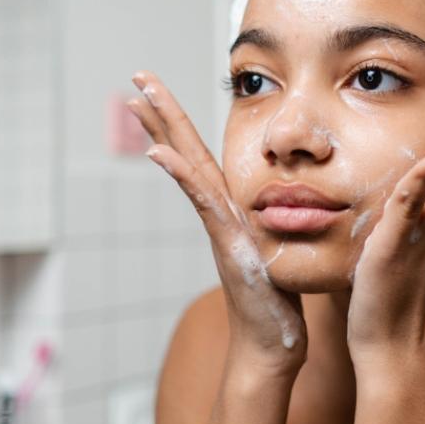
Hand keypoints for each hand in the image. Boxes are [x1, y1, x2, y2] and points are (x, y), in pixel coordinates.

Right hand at [127, 70, 305, 376]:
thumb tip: (287, 205)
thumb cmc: (278, 305)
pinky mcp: (229, 245)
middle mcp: (220, 214)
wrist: (272, 348)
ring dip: (163, 131)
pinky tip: (161, 152)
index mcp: (233, 210)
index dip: (181, 124)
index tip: (159, 91)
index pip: (203, 157)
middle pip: (186, 153)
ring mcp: (219, 228)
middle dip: (162, 114)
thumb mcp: (279, 253)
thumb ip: (274, 227)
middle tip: (137, 76)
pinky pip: (204, 203)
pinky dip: (182, 177)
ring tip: (138, 98)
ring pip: (189, 170)